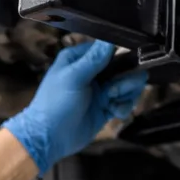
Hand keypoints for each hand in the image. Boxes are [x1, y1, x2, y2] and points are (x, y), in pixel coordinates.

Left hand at [3, 40, 147, 172]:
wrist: (50, 138)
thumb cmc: (55, 104)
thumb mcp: (73, 78)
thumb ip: (93, 59)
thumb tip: (110, 41)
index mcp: (79, 59)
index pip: (109, 49)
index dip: (120, 57)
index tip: (122, 68)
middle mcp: (92, 72)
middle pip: (124, 67)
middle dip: (126, 80)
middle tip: (114, 92)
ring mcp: (101, 90)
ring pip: (129, 84)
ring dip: (126, 94)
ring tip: (113, 104)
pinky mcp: (107, 107)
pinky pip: (126, 101)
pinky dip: (124, 107)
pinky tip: (114, 113)